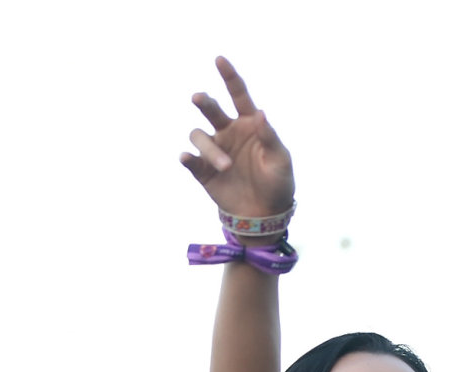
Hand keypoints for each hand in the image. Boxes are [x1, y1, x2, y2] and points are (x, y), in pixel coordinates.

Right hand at [180, 57, 293, 224]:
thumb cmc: (278, 183)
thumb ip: (270, 137)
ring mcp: (215, 151)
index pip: (238, 94)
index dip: (229, 76)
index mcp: (248, 124)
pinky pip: (191, 161)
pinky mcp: (203, 172)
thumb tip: (260, 113)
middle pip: (211, 110)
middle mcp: (228, 132)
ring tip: (226, 167)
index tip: (219, 59)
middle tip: (199, 99)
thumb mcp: (281, 160)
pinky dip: (188, 159)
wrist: (265, 215)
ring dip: (210, 149)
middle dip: (204, 103)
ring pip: (199, 136)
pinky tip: (187, 159)